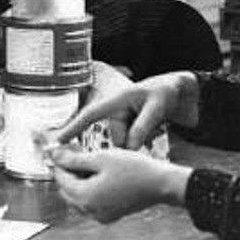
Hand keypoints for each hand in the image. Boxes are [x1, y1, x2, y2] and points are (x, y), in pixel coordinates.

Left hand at [49, 147, 191, 222]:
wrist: (160, 184)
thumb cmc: (134, 168)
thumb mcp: (101, 157)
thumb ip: (75, 159)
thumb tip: (54, 155)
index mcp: (85, 196)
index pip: (60, 179)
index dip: (58, 162)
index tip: (60, 149)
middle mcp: (90, 210)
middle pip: (67, 190)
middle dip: (66, 172)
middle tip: (72, 153)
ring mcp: (100, 215)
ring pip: (78, 197)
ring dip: (77, 180)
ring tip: (86, 160)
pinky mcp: (110, 214)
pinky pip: (90, 202)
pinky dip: (89, 188)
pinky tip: (97, 173)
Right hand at [54, 71, 199, 150]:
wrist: (184, 93)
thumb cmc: (168, 92)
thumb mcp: (157, 107)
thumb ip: (142, 127)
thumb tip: (128, 148)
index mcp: (118, 100)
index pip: (90, 115)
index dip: (72, 127)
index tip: (56, 141)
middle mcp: (118, 111)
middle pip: (116, 138)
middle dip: (131, 140)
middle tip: (151, 126)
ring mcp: (126, 121)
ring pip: (126, 144)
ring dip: (140, 141)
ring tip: (156, 123)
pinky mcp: (135, 129)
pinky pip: (133, 144)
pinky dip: (142, 142)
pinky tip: (155, 129)